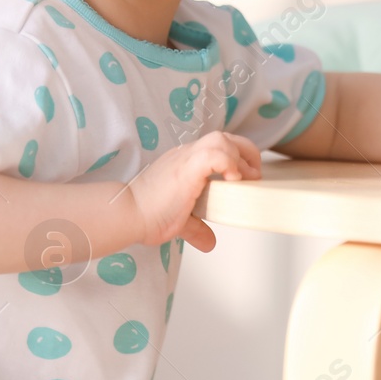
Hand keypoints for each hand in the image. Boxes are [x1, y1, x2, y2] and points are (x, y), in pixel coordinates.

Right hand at [126, 131, 261, 252]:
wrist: (127, 214)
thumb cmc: (146, 215)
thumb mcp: (179, 221)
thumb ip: (196, 228)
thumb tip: (209, 243)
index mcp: (186, 162)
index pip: (218, 144)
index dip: (237, 155)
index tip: (244, 178)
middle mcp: (186, 154)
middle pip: (225, 136)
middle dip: (246, 153)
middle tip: (253, 177)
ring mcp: (185, 158)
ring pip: (221, 139)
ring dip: (239, 158)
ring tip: (242, 180)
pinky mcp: (186, 168)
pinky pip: (215, 154)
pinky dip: (229, 163)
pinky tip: (232, 180)